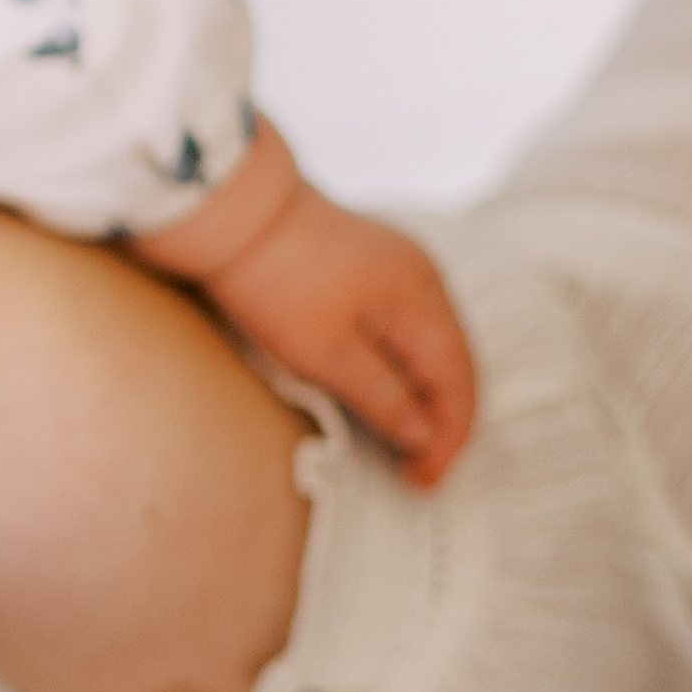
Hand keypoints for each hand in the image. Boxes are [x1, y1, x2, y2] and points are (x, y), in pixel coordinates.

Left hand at [131, 124, 477, 485]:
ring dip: (427, 393)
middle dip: (442, 420)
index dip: (448, 440)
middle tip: (418, 472)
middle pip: (455, 362)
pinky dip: (407, 362)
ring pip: (434, 342)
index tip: (424, 484)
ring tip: (405, 440)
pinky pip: (409, 322)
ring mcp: (402, 264)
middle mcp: (425, 277)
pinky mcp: (375, 261)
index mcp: (422, 299)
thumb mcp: (325, 353)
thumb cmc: (273, 280)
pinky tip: (388, 386)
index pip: (459, 382)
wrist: (232, 208)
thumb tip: (425, 432)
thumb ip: (383, 396)